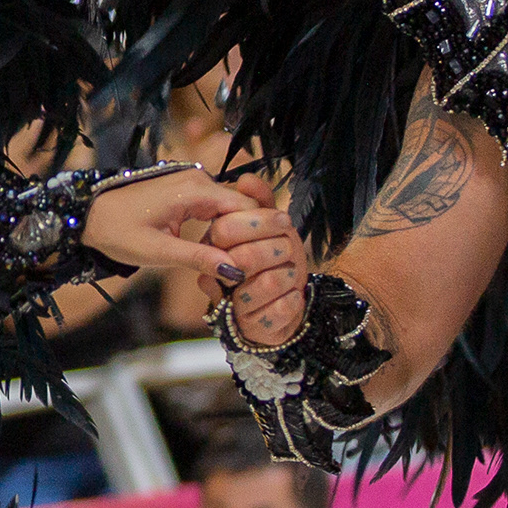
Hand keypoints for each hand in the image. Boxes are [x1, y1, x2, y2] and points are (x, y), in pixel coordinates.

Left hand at [80, 168, 252, 279]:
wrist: (90, 215)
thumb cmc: (117, 232)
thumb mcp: (157, 251)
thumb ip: (198, 258)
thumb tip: (235, 271)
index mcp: (194, 189)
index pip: (246, 207)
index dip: (257, 234)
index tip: (257, 262)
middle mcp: (198, 179)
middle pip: (242, 206)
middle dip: (249, 235)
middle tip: (247, 267)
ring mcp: (193, 182)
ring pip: (231, 208)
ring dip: (236, 234)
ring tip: (234, 263)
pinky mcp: (187, 191)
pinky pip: (216, 207)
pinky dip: (222, 227)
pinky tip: (217, 250)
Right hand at [206, 174, 309, 348]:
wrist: (285, 304)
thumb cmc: (274, 261)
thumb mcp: (273, 228)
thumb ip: (260, 202)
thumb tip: (245, 179)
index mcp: (215, 248)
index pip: (225, 230)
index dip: (258, 222)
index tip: (284, 221)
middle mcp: (216, 277)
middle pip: (244, 257)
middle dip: (277, 248)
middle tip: (289, 248)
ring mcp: (231, 305)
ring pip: (264, 284)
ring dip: (287, 275)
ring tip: (291, 273)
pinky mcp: (249, 328)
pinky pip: (275, 312)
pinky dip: (291, 301)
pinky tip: (293, 296)